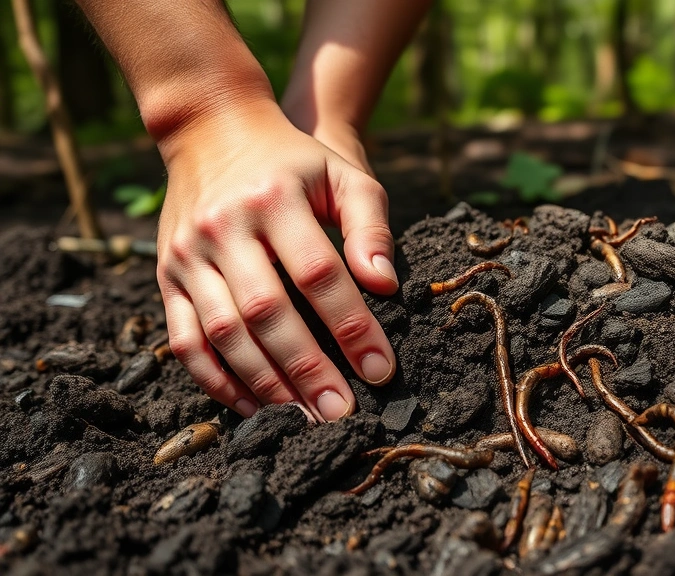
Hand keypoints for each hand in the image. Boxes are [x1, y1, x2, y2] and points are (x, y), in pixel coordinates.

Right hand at [156, 99, 398, 420]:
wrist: (211, 130)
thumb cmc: (294, 161)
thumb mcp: (343, 175)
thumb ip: (369, 226)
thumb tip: (385, 286)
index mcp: (274, 200)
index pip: (319, 275)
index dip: (351, 325)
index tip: (380, 369)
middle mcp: (224, 228)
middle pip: (268, 312)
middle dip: (308, 369)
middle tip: (342, 413)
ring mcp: (188, 254)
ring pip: (223, 333)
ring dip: (264, 383)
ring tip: (304, 418)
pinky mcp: (167, 276)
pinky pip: (184, 339)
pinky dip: (215, 379)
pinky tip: (252, 406)